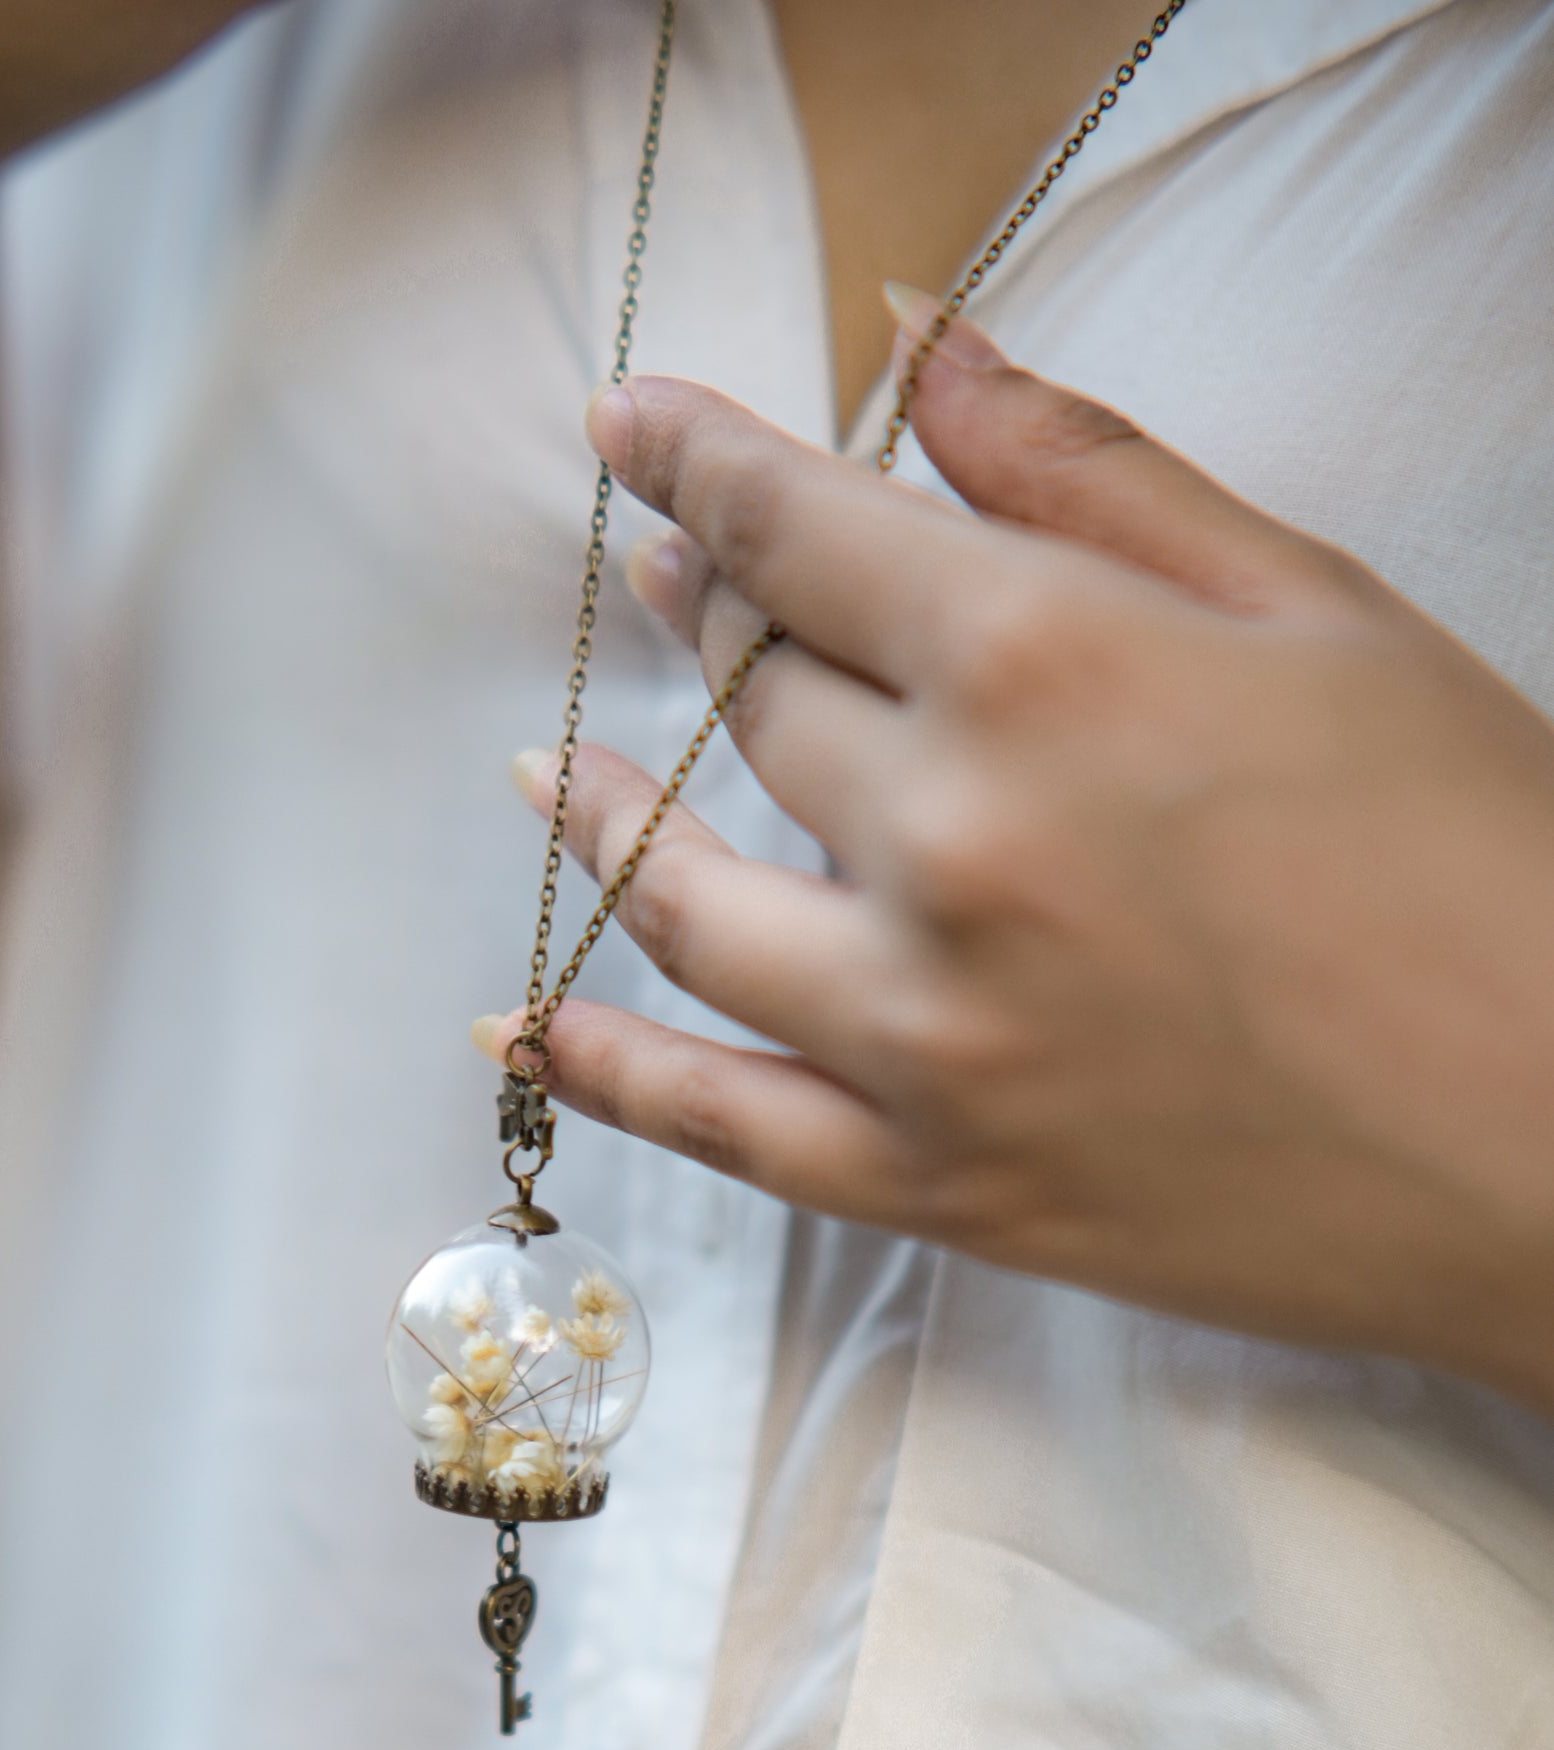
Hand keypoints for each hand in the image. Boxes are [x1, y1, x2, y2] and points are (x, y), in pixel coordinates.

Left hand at [480, 291, 1553, 1409]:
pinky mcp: (932, 1177)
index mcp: (1049, 667)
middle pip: (752, 701)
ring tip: (549, 771)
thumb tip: (924, 343)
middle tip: (668, 580)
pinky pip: (711, 1120)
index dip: (696, 463)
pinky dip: (601, 1065)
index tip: (625, 430)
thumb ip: (1090, 470)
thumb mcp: (1312, 607)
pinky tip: (520, 1016)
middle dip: (698, 615)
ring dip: (599, 816)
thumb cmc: (1479, 856)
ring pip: (687, 893)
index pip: (800, 530)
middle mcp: (952, 842)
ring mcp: (925, 1028)